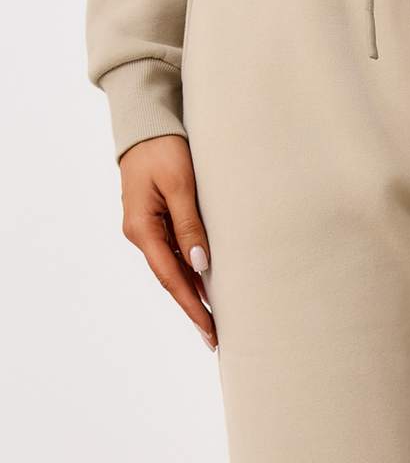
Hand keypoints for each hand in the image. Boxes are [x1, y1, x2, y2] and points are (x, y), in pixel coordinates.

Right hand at [119, 135, 215, 350]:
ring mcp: (147, 228)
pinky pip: (175, 254)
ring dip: (193, 294)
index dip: (192, 307)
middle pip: (171, 280)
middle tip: (216, 339)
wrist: (146, 123)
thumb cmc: (163, 149)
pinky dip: (191, 273)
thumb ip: (189, 225)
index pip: (171, 278)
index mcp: (142, 228)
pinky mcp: (156, 221)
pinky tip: (206, 288)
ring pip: (174, 269)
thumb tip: (201, 265)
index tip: (210, 331)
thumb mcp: (179, 185)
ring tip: (214, 321)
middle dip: (194, 309)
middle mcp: (141, 233)